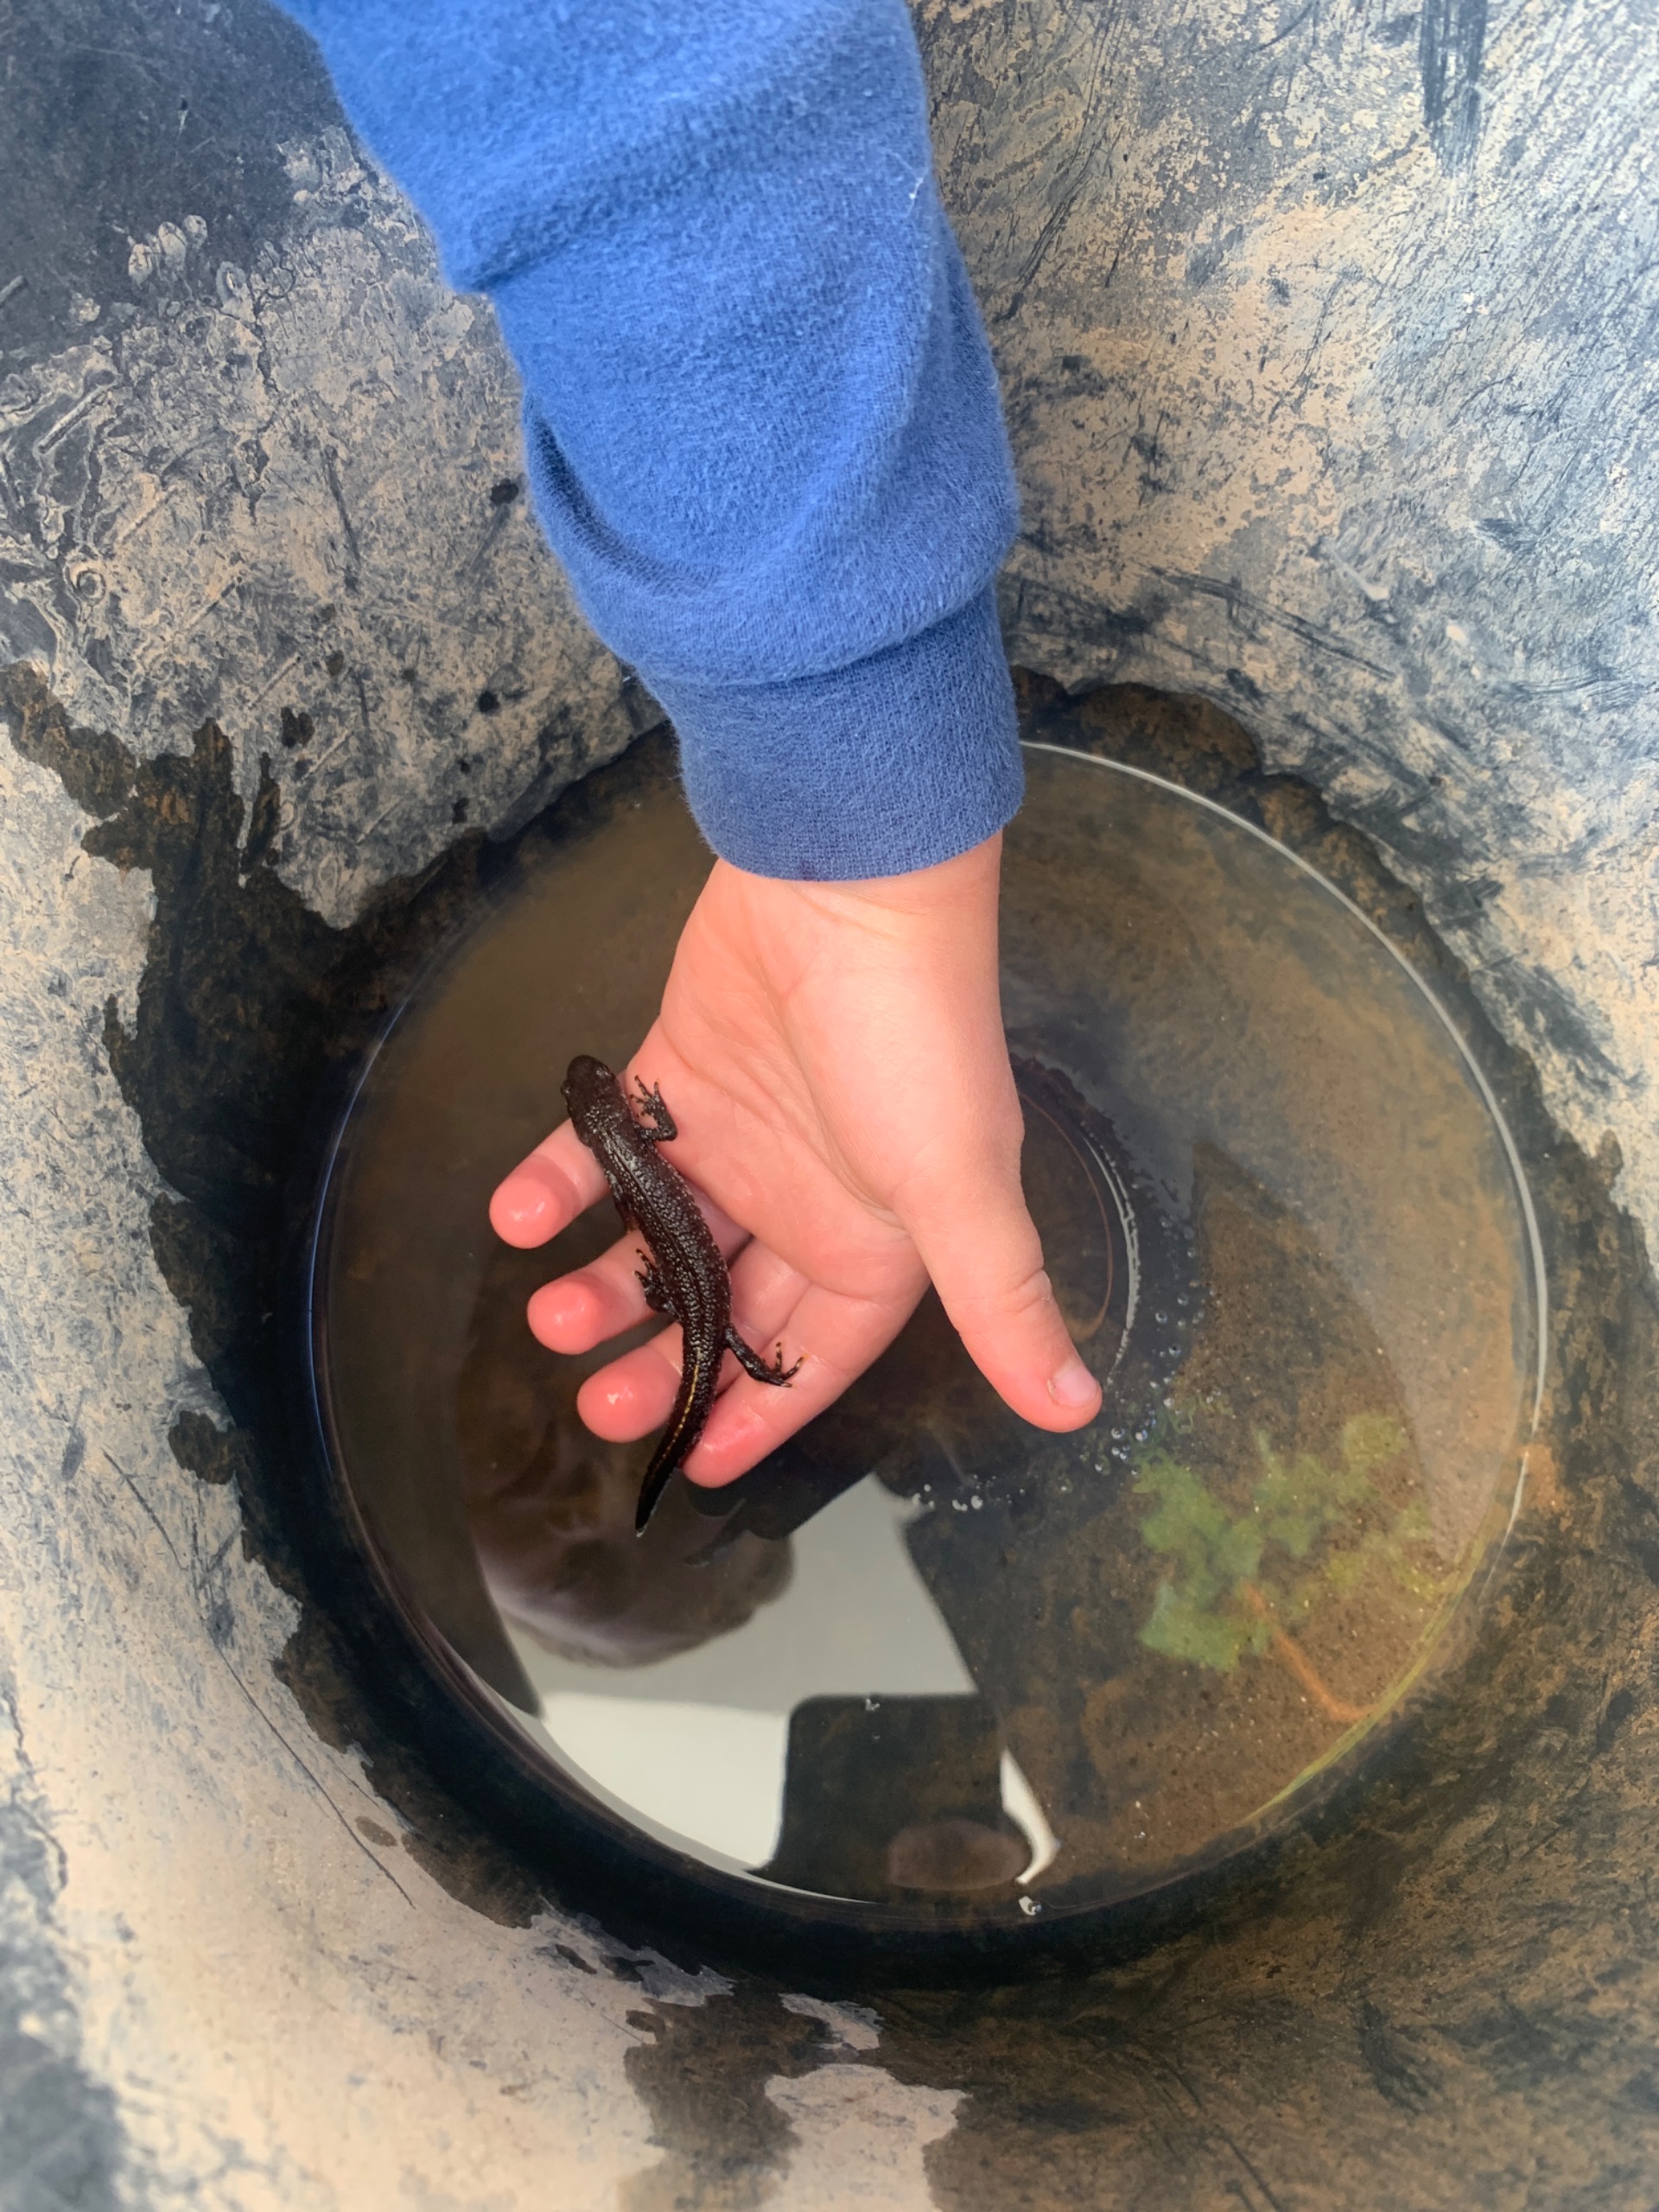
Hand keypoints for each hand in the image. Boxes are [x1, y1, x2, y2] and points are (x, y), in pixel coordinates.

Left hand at [488, 831, 1101, 1490]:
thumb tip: (1080, 1411)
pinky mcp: (677, 1073)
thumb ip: (1002, 1302)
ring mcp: (737, 1135)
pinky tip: (520, 1213)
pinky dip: (561, 1181)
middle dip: (664, 1363)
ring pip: (660, 1237)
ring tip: (550, 1312)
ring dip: (604, 1282)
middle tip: (598, 1399)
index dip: (759, 1413)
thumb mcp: (957, 1186)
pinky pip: (608, 1147)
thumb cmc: (911, 1040)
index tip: (693, 1464)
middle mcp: (805, 1199)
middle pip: (724, 1311)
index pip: (810, 1358)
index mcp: (874, 1241)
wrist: (849, 880)